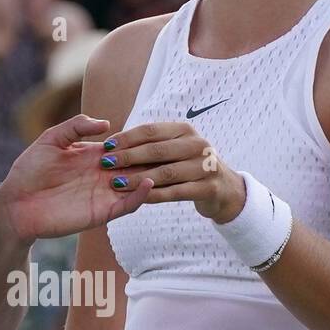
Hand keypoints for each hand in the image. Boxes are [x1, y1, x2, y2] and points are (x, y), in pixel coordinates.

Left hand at [0, 115, 152, 242]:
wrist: (16, 203)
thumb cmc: (29, 170)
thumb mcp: (51, 139)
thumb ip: (76, 126)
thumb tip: (106, 123)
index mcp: (93, 155)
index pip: (124, 146)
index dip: (137, 140)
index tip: (150, 132)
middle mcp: (103, 174)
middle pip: (135, 165)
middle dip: (149, 157)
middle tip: (163, 149)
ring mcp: (104, 194)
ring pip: (136, 185)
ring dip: (149, 176)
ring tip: (160, 164)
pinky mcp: (101, 213)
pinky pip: (127, 205)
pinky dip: (140, 196)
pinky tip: (148, 183)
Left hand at [95, 120, 245, 220]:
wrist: (224, 189)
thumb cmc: (188, 166)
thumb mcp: (175, 148)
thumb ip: (151, 143)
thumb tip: (114, 140)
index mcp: (184, 130)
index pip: (150, 131)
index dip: (126, 138)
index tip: (105, 146)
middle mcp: (196, 144)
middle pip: (156, 150)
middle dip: (128, 157)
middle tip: (106, 164)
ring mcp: (205, 166)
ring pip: (166, 172)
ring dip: (138, 178)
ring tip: (117, 183)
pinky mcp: (208, 188)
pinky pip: (177, 192)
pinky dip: (155, 195)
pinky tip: (137, 198)